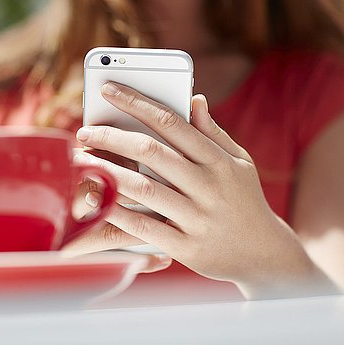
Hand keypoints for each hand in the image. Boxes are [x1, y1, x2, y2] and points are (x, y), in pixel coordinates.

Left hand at [66, 81, 325, 297]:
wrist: (264, 255)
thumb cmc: (245, 201)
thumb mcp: (239, 162)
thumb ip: (213, 132)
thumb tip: (194, 98)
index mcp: (219, 160)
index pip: (171, 122)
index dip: (136, 102)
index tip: (108, 89)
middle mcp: (209, 185)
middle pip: (151, 152)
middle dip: (112, 137)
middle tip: (84, 131)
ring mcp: (197, 217)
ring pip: (143, 188)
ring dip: (106, 172)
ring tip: (78, 162)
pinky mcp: (187, 246)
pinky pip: (144, 226)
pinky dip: (117, 211)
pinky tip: (94, 200)